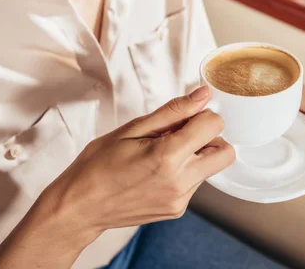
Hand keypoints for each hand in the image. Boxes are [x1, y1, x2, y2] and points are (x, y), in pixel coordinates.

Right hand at [0, 86, 233, 268]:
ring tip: (163, 153)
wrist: (79, 207)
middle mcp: (180, 181)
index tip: (185, 116)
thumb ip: (173, 111)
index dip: (202, 115)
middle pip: (225, 152)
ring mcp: (180, 199)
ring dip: (197, 155)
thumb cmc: (97, 165)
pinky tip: (158, 170)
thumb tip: (203, 95)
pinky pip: (196, 183)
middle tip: (182, 134)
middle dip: (210, 138)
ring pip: (212, 167)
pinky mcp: (177, 210)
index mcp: (167, 156)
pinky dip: (186, 171)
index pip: (214, 126)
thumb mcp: (132, 129)